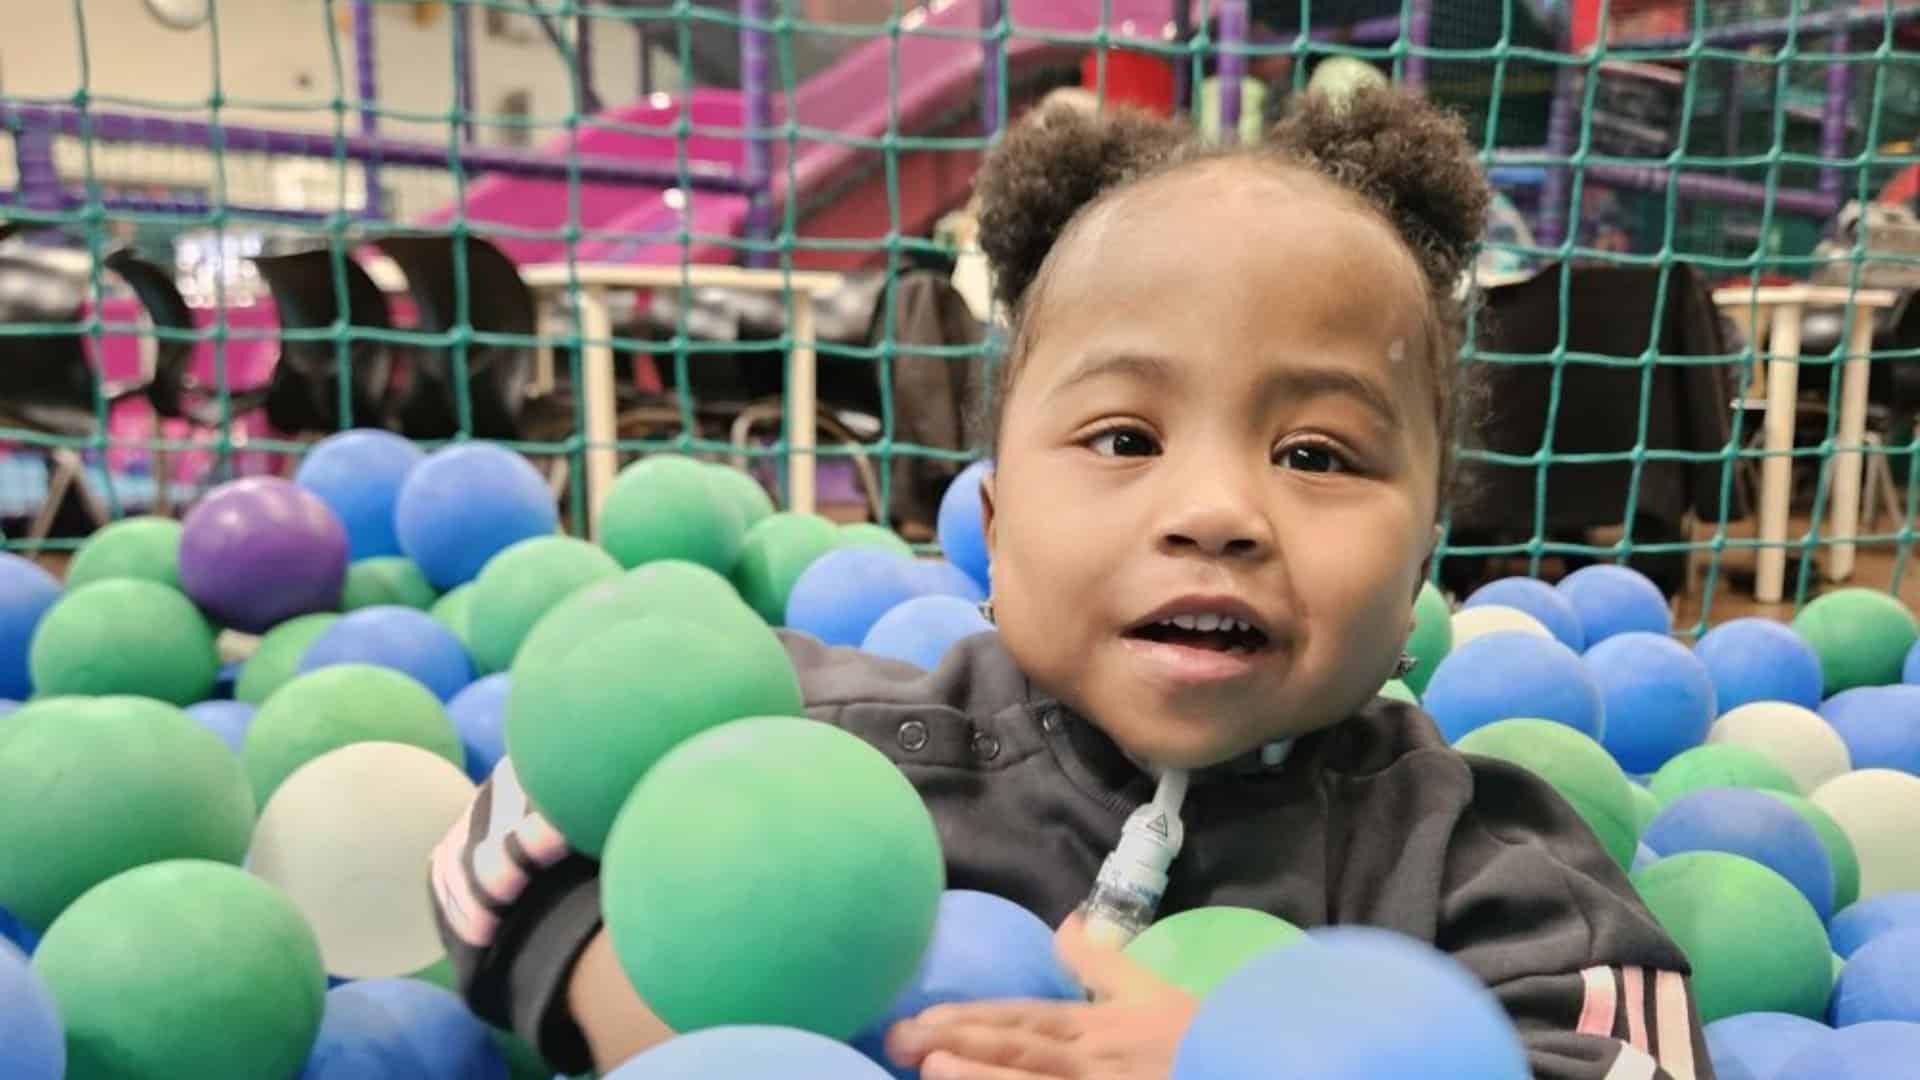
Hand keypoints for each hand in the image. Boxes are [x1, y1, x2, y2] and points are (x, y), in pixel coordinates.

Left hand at [883, 912, 1198, 1079]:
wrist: (1244, 1060)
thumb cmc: (1197, 1035)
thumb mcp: (1150, 992)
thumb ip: (1102, 960)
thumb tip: (1068, 923)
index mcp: (1092, 1025)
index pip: (1019, 1019)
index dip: (969, 1019)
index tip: (920, 1021)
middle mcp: (1087, 1059)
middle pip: (1013, 1049)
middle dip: (955, 1045)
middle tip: (899, 1042)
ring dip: (983, 1077)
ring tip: (933, 1069)